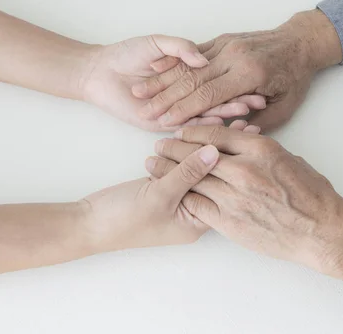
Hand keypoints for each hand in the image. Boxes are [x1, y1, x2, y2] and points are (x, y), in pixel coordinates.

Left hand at [79, 35, 266, 130]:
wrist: (101, 72)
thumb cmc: (127, 54)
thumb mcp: (158, 44)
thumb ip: (181, 48)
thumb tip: (204, 59)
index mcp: (189, 74)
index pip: (218, 79)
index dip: (237, 80)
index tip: (258, 80)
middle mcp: (187, 94)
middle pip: (218, 98)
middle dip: (239, 100)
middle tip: (261, 101)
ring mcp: (178, 111)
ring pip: (207, 114)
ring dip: (227, 114)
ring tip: (247, 114)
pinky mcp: (164, 125)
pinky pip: (187, 127)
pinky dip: (204, 127)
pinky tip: (221, 125)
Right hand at [79, 120, 258, 251]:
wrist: (88, 224)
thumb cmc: (122, 219)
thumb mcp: (159, 196)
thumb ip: (188, 172)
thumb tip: (216, 150)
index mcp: (198, 220)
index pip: (226, 187)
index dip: (239, 159)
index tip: (253, 133)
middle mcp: (194, 209)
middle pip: (218, 176)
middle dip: (231, 150)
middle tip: (249, 122)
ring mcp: (180, 197)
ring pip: (201, 168)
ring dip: (213, 145)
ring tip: (235, 119)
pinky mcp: (166, 186)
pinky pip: (185, 165)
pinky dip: (193, 148)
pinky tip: (204, 127)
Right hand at [132, 10, 341, 130]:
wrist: (301, 41)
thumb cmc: (295, 78)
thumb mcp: (284, 107)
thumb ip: (256, 123)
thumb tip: (229, 139)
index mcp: (249, 73)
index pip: (207, 95)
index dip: (182, 110)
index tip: (162, 122)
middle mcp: (234, 55)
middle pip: (191, 79)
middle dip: (164, 97)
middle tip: (142, 111)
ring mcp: (227, 44)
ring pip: (187, 65)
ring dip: (162, 79)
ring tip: (139, 92)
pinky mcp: (222, 39)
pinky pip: (192, 51)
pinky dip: (172, 62)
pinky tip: (153, 70)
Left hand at [145, 126, 342, 286]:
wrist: (322, 231)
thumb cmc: (314, 196)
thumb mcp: (291, 160)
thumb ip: (263, 151)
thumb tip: (246, 145)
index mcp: (260, 149)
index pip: (216, 134)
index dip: (194, 132)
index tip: (182, 131)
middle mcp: (244, 170)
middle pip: (198, 154)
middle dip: (174, 148)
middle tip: (159, 145)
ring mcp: (235, 196)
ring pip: (193, 179)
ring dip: (170, 171)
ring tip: (154, 166)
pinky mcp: (230, 221)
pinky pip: (197, 205)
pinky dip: (182, 197)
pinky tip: (170, 193)